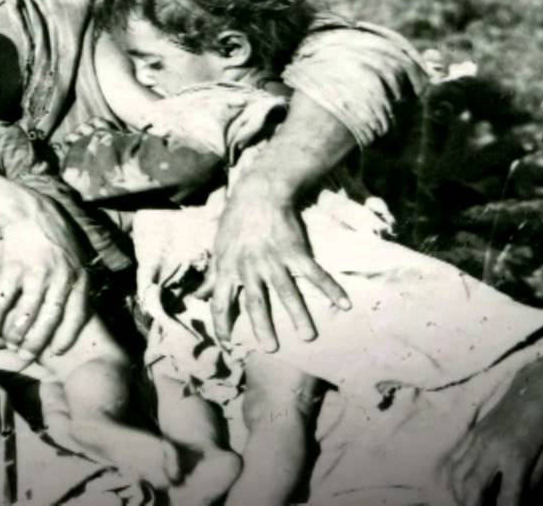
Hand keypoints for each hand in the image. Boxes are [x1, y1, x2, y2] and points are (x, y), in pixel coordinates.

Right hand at [0, 193, 93, 356]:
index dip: (66, 335)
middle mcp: (61, 277)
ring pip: (27, 313)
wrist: (29, 211)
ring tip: (9, 343)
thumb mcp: (77, 256)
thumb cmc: (55, 236)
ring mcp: (37, 273)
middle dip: (36, 342)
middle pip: (49, 319)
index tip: (56, 350)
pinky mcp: (16, 267)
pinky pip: (6, 299)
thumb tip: (78, 313)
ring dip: (16, 333)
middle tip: (25, 355)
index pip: (77, 315)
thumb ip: (78, 282)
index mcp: (79, 276)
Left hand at [202, 177, 348, 351]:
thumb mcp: (218, 248)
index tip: (225, 344)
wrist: (259, 193)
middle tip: (271, 349)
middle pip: (255, 302)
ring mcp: (273, 260)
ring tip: (308, 335)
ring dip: (299, 314)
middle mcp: (250, 267)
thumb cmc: (235, 222)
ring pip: (286, 291)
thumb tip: (198, 297)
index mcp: (228, 268)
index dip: (221, 324)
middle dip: (262, 326)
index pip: (220, 302)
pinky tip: (344, 304)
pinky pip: (314, 274)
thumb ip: (211, 276)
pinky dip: (330, 288)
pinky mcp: (295, 251)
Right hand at [441, 369, 542, 505]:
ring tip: (471, 503)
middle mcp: (490, 450)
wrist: (537, 385)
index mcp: (516, 457)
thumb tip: (521, 501)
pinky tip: (462, 486)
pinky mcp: (472, 433)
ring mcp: (477, 440)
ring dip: (461, 495)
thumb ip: (534, 480)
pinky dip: (454, 478)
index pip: (507, 499)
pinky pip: (454, 460)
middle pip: (472, 489)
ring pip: (458, 476)